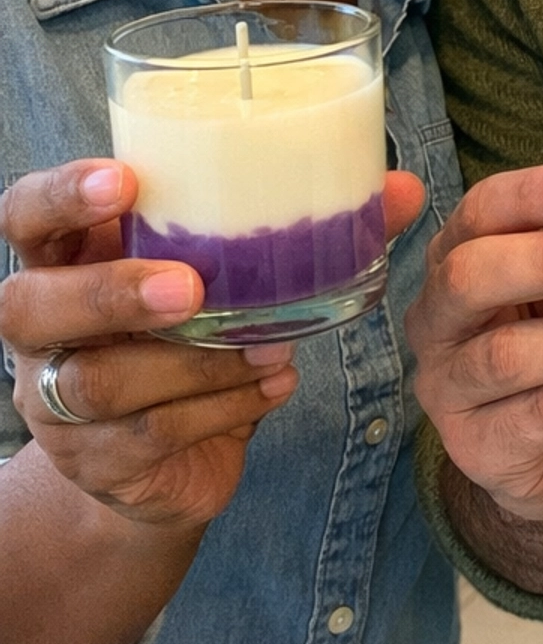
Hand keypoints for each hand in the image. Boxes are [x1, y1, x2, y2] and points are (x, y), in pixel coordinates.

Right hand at [0, 158, 423, 532]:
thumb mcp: (234, 280)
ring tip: (268, 350)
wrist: (166, 464)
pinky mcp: (95, 462)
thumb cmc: (198, 338)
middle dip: (108, 292)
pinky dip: (222, 409)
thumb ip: (306, 232)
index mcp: (67, 258)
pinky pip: (149, 436)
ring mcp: (56, 401)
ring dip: (193, 365)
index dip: (62, 195)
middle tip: (188, 289)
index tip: (124, 179)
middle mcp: (43, 328)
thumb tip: (403, 190)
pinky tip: (273, 389)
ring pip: (98, 382)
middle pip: (29, 304)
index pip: (27, 214)